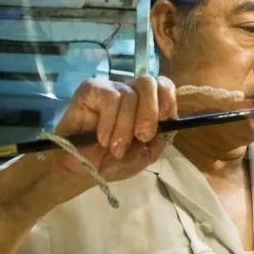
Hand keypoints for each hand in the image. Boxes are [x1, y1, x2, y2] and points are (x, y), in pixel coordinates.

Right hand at [51, 76, 177, 182]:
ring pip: (129, 95)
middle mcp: (129, 91)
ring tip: (115, 147)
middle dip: (149, 112)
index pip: (162, 84)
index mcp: (145, 103)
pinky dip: (109, 122)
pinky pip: (110, 98)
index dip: (167, 97)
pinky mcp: (90, 89)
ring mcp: (109, 88)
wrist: (83, 171)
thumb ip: (162, 134)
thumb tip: (170, 116)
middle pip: (148, 82)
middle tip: (142, 136)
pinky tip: (102, 138)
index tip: (166, 117)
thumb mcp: (147, 152)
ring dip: (124, 128)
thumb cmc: (114, 160)